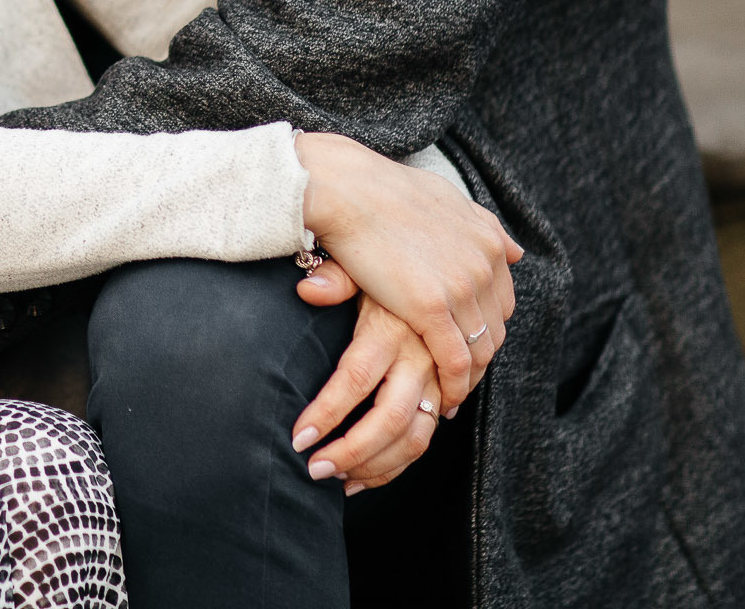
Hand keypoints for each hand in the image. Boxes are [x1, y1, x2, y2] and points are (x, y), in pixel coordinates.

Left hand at [291, 279, 444, 492]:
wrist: (439, 269)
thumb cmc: (384, 269)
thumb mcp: (359, 265)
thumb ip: (334, 279)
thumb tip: (307, 289)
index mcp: (389, 328)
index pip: (356, 379)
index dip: (327, 412)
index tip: (299, 437)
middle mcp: (418, 358)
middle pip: (390, 418)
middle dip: (351, 451)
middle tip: (314, 469)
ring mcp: (437, 380)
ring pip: (413, 437)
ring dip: (374, 466)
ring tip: (334, 479)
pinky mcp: (444, 394)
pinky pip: (425, 438)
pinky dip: (396, 464)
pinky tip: (363, 476)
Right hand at [293, 132, 521, 412]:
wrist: (345, 188)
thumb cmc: (380, 189)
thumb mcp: (446, 197)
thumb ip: (481, 225)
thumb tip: (517, 249)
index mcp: (489, 238)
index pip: (502, 298)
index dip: (486, 324)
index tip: (469, 341)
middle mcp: (484, 263)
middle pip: (495, 327)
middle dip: (481, 356)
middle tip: (461, 378)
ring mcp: (462, 287)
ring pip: (481, 349)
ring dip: (471, 379)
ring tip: (452, 397)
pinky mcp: (432, 308)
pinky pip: (455, 361)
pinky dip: (454, 387)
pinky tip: (441, 403)